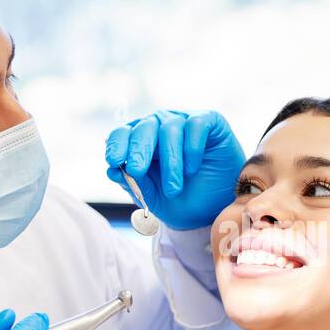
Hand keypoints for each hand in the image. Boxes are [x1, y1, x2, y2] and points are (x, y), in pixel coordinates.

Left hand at [104, 109, 245, 229]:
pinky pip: (196, 125)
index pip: (123, 133)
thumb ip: (134, 184)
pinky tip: (192, 169)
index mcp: (141, 141)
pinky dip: (192, 148)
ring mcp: (184, 121)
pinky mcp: (209, 120)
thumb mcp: (154, 198)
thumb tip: (112, 170)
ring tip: (173, 189)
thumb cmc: (183, 200)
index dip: (117, 144)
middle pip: (144, 127)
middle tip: (136, 171)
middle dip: (138, 150)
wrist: (217, 209)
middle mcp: (160, 126)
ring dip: (170, 162)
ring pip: (169, 130)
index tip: (114, 161)